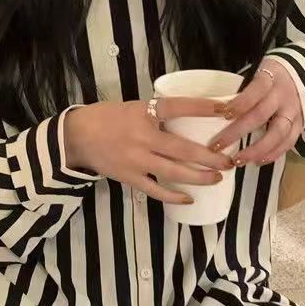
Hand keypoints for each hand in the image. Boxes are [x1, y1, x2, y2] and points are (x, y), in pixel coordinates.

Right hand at [64, 98, 234, 204]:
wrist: (77, 136)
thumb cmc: (106, 118)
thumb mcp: (133, 107)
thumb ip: (157, 115)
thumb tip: (188, 121)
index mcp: (143, 113)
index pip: (179, 107)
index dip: (204, 108)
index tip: (227, 110)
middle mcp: (142, 137)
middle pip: (183, 149)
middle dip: (209, 157)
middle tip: (228, 161)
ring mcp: (136, 160)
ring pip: (174, 172)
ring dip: (199, 177)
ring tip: (216, 178)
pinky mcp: (129, 177)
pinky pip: (156, 190)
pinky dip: (174, 196)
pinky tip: (189, 198)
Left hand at [209, 59, 303, 165]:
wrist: (304, 74)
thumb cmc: (271, 77)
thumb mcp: (258, 73)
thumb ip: (244, 90)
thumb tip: (218, 109)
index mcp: (270, 79)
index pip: (253, 92)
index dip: (238, 104)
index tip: (222, 114)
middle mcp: (283, 96)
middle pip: (260, 115)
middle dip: (237, 132)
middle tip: (217, 146)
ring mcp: (294, 112)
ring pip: (277, 133)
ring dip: (256, 150)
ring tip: (238, 160)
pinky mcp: (301, 125)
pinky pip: (288, 142)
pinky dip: (273, 154)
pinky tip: (257, 161)